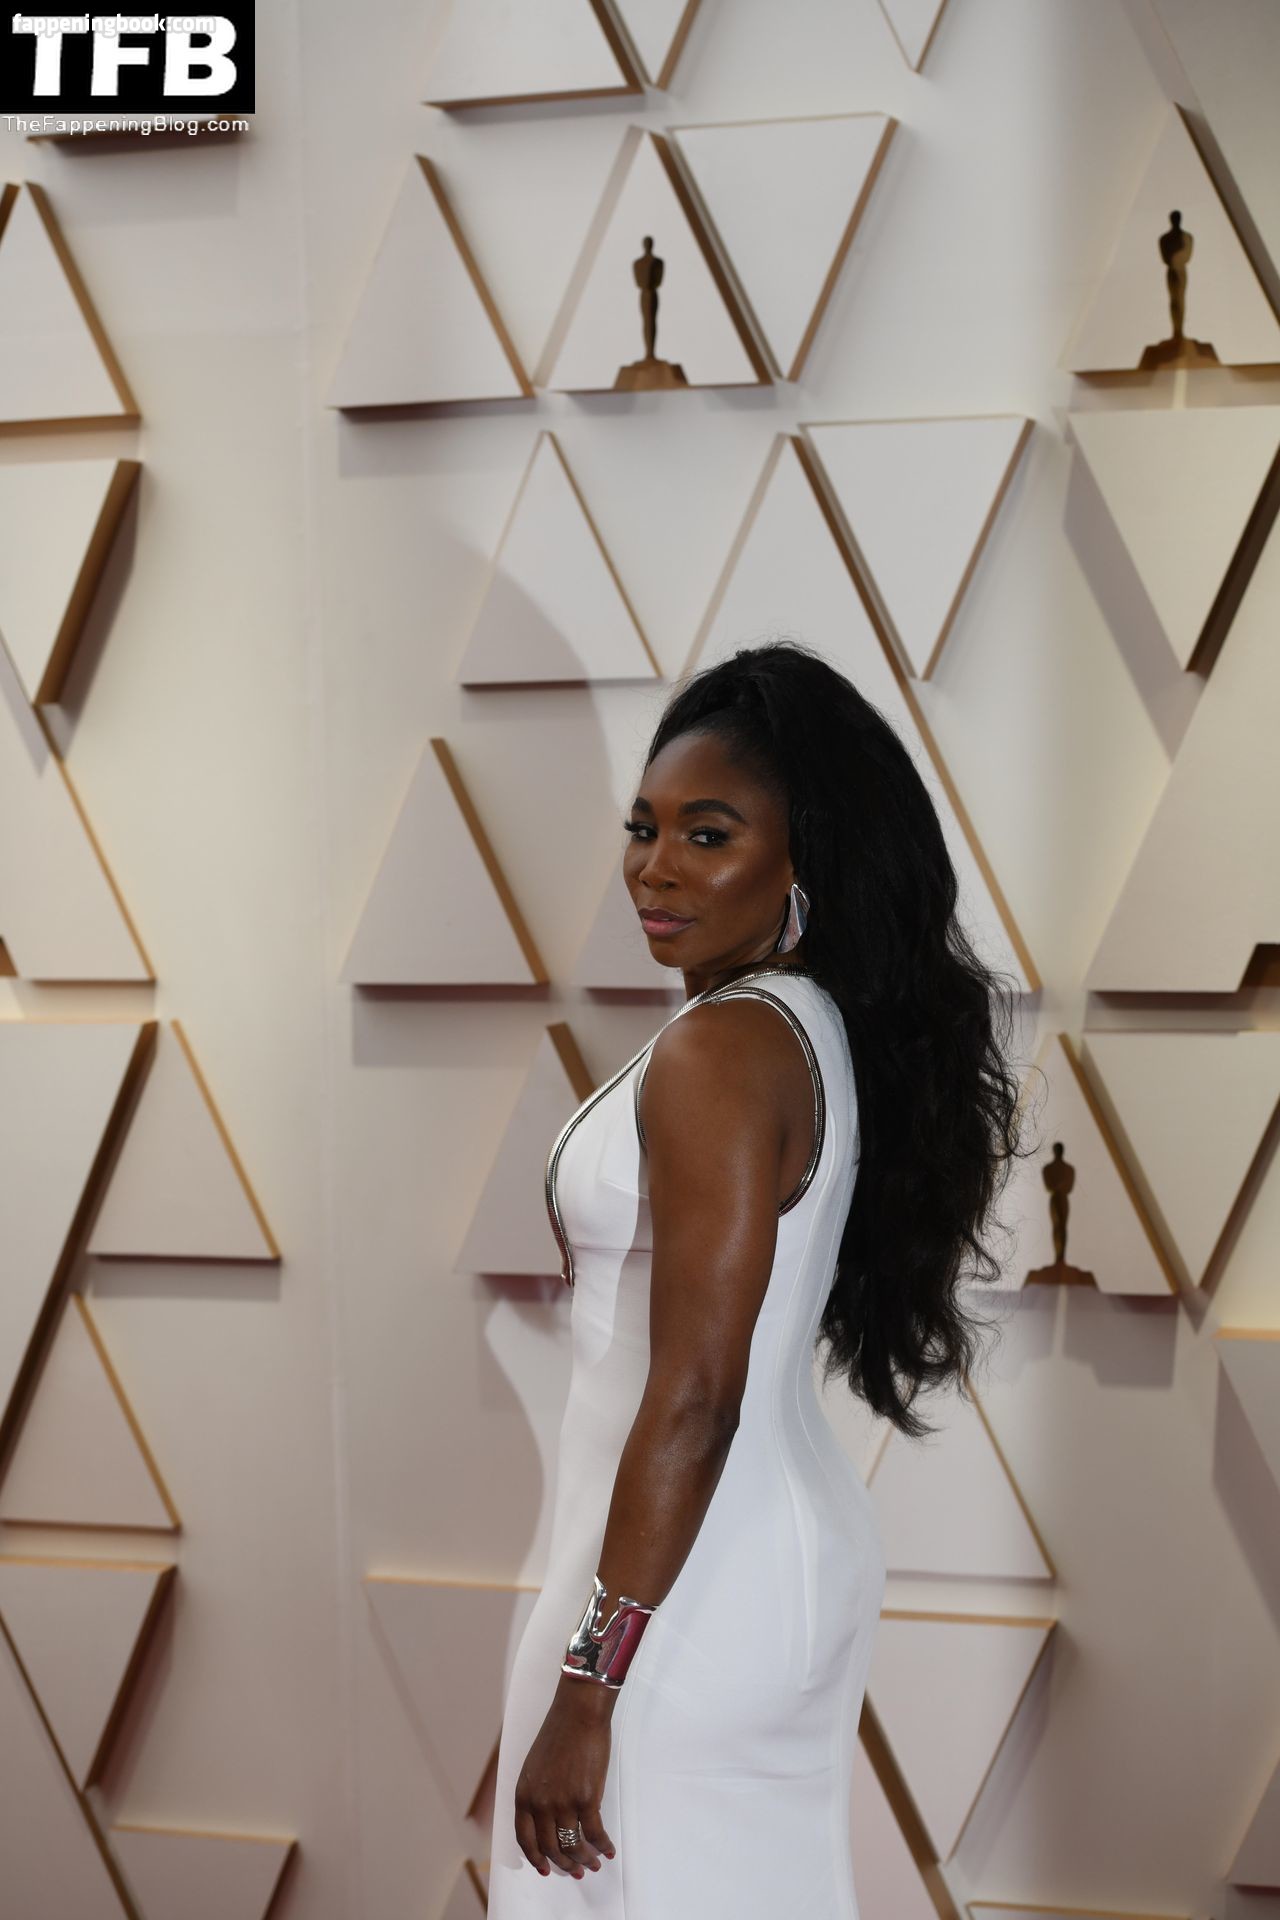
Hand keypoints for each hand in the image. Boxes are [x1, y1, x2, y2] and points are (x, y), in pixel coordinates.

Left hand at [513, 1676, 617, 1877]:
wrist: (578, 1713)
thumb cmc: (558, 1733)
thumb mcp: (534, 1766)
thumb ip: (536, 1793)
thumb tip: (547, 1818)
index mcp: (524, 1794)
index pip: (525, 1839)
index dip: (536, 1859)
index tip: (546, 1869)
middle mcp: (540, 1803)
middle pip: (550, 1848)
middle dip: (564, 1864)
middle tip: (577, 1871)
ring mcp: (563, 1802)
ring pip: (572, 1845)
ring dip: (584, 1859)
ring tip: (594, 1863)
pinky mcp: (586, 1798)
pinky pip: (594, 1833)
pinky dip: (602, 1846)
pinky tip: (608, 1849)